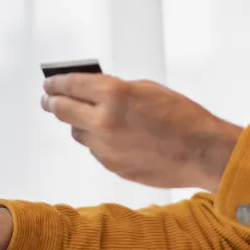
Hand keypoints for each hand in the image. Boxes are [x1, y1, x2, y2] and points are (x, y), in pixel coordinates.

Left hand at [41, 74, 241, 191]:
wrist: (202, 151)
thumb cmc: (180, 114)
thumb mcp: (145, 89)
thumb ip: (113, 89)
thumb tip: (89, 91)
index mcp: (113, 94)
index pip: (70, 85)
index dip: (55, 83)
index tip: (48, 83)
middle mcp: (104, 121)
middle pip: (62, 111)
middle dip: (52, 102)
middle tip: (48, 99)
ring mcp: (106, 147)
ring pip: (78, 133)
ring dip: (80, 123)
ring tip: (86, 116)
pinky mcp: (112, 166)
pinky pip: (96, 150)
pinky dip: (99, 141)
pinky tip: (113, 136)